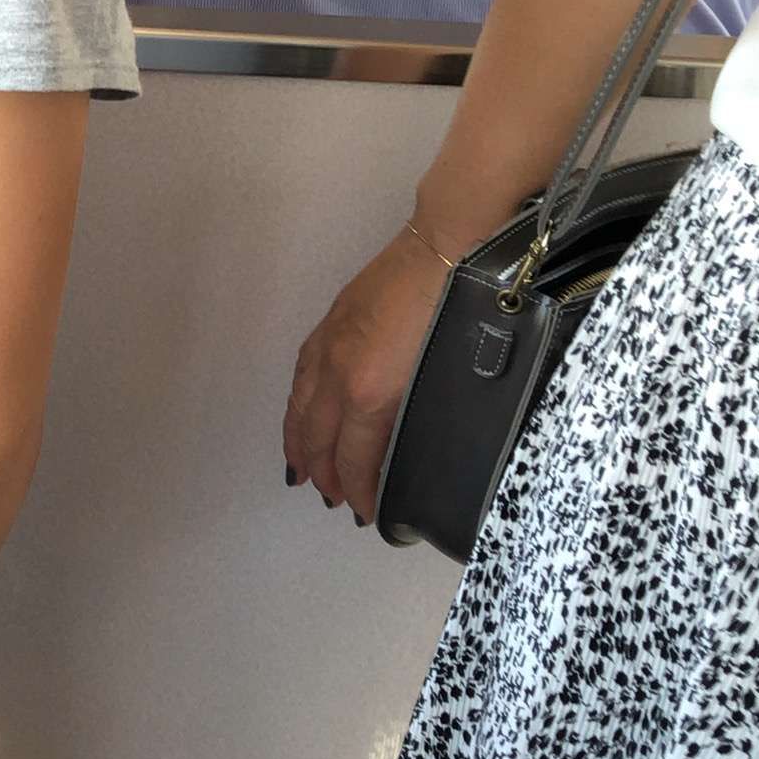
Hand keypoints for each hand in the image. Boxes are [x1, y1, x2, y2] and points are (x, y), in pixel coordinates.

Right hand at [282, 228, 448, 520]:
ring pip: (301, 408)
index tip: (366, 514)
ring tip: (303, 468)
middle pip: (318, 438)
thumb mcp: (444, 375)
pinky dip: (297, 404)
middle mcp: (339, 374)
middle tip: (333, 499)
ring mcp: (330, 346)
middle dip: (324, 474)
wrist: (448, 244)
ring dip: (300, 443)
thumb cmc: (460, 308)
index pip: (354, 458)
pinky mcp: (331, 325)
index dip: (358, 490)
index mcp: (369, 392)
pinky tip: (302, 410)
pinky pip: (301, 376)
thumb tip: (407, 446)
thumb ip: (416, 415)